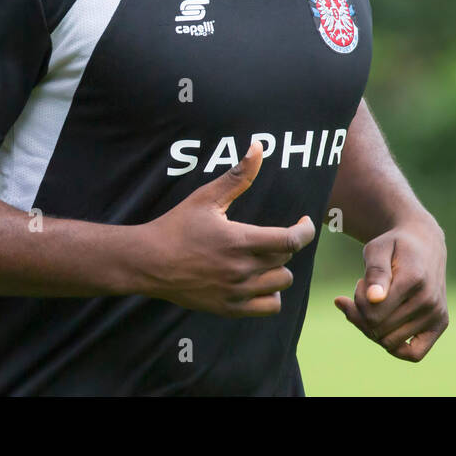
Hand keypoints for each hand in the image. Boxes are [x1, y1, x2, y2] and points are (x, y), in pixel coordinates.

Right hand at [142, 141, 314, 317]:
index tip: (304, 221)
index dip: (306, 230)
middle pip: (286, 259)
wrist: (149, 262)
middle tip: (269, 236)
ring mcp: (237, 292)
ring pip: (282, 283)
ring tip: (265, 258)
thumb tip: (258, 146)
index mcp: (239, 240)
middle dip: (284, 244)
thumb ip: (238, 175)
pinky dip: (272, 294)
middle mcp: (242, 269)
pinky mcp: (230, 308)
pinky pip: (270, 307)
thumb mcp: (207, 197)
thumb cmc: (177, 226)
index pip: (291, 240)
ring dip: (280, 268)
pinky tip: (260, 281)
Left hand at [333, 217, 446, 360]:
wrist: (425, 244)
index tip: (360, 283)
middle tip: (366, 291)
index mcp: (414, 279)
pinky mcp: (440, 324)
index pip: (373, 313)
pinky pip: (414, 354)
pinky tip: (386, 329)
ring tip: (377, 303)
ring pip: (390, 343)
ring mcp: (437, 314)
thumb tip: (374, 299)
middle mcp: (429, 300)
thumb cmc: (395, 246)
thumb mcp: (378, 248)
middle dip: (362, 314)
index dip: (358, 303)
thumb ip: (375, 272)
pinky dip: (396, 348)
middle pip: (378, 330)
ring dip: (375, 327)